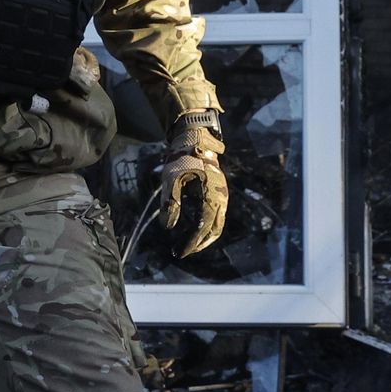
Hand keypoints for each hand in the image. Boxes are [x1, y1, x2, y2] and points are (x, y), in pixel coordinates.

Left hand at [162, 109, 228, 256]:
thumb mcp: (171, 178)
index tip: (181, 252)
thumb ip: (171, 202)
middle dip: (200, 243)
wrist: (195, 139)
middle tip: (184, 252)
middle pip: (215, 228)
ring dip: (205, 236)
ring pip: (218, 223)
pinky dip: (208, 225)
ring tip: (190, 245)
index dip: (193, 242)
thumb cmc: (182, 157)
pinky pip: (217, 214)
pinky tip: (196, 229)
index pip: (204, 226)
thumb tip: (168, 226)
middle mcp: (221, 196)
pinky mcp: (218, 191)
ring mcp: (222, 194)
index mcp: (211, 194)